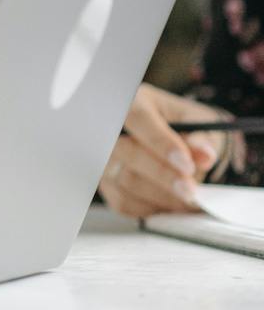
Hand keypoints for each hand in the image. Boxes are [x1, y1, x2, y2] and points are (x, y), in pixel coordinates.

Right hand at [98, 84, 229, 217]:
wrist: (177, 143)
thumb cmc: (187, 128)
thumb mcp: (203, 123)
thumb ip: (203, 138)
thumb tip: (205, 155)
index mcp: (134, 102)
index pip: (138, 119)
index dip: (160, 143)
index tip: (187, 165)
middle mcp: (110, 127)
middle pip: (126, 152)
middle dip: (162, 175)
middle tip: (191, 192)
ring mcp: (103, 156)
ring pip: (125, 180)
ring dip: (161, 195)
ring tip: (189, 199)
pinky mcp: (105, 182)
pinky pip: (123, 201)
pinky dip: (151, 207)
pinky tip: (172, 203)